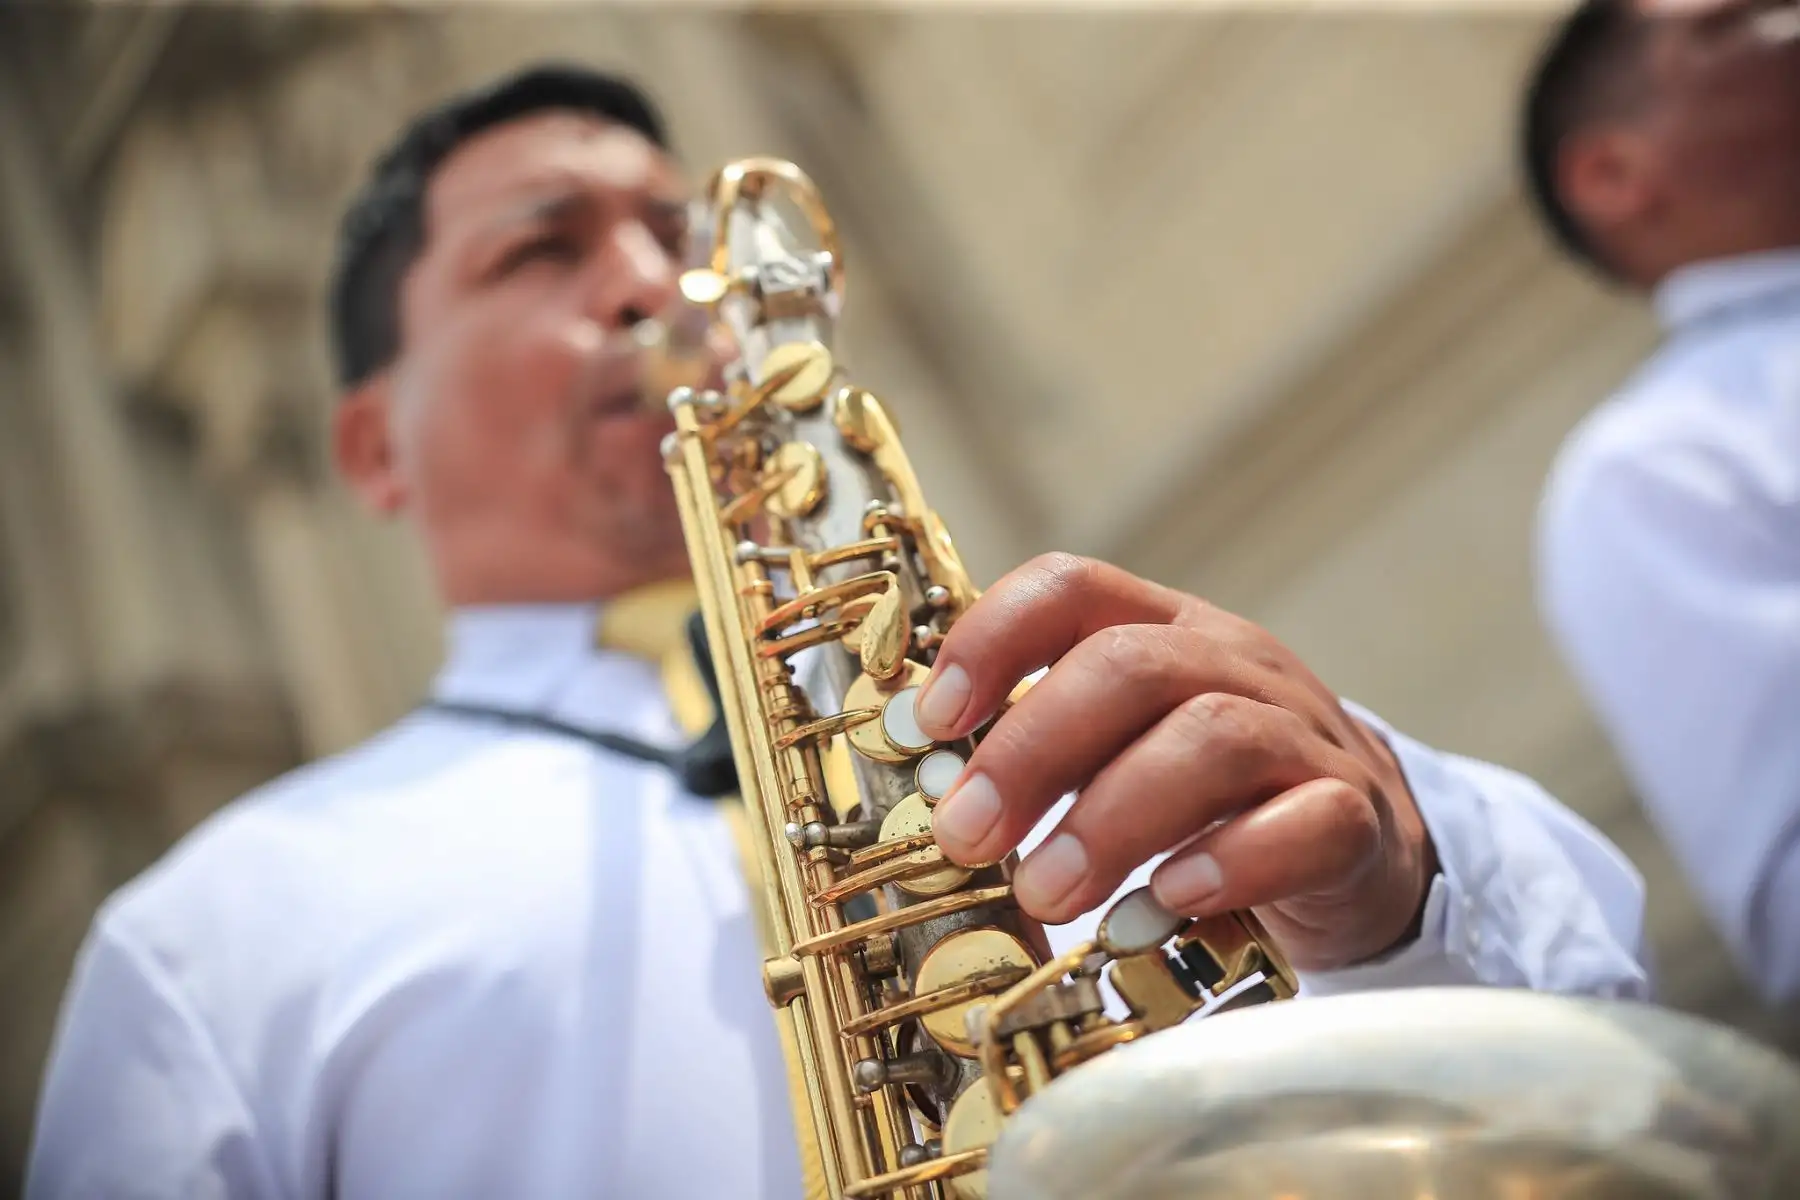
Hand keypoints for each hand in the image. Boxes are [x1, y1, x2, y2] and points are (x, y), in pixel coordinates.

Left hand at [913, 553, 1436, 972]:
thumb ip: (1042, 757)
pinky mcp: (1354, 818)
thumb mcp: (1122, 750)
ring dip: (1111, 818)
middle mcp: (1233, 665)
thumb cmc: (1209, 798)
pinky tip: (1168, 900)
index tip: (934, 721)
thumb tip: (929, 799)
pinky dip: (1230, 860)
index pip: (1072, 587)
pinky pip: (1306, 823)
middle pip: (1129, 666)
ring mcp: (1301, 736)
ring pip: (1212, 739)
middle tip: (969, 836)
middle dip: (1032, 750)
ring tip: (1048, 891)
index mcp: (1163, 631)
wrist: (1362, 847)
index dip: (992, 638)